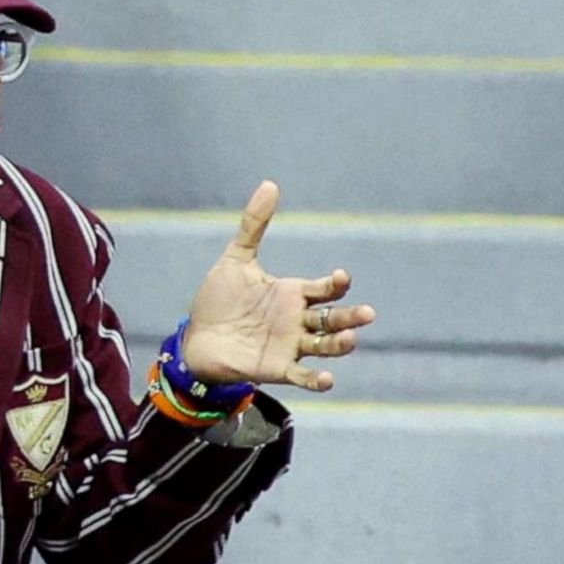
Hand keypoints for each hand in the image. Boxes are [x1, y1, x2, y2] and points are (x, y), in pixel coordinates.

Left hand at [181, 182, 376, 391]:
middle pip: (335, 318)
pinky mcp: (277, 369)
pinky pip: (303, 376)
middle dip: (351, 317)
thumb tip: (270, 184)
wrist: (195, 338)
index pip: (325, 289)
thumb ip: (253, 226)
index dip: (336, 285)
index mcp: (293, 293)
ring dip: (340, 345)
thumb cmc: (218, 300)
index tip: (340, 278)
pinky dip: (316, 379)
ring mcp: (290, 346)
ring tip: (350, 340)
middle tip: (368, 314)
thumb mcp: (236, 260)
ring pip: (325, 347)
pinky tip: (327, 379)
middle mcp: (297, 320)